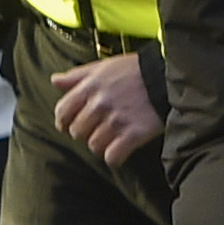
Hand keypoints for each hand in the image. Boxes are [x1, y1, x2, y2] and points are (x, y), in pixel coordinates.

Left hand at [53, 54, 164, 168]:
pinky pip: (112, 157)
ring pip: (94, 146)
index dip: (63, 122)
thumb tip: (55, 80)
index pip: (62, 112)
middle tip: (96, 129)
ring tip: (110, 138)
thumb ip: (77, 75)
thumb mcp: (103, 66)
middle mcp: (100, 104)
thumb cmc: (135, 71)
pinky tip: (120, 150)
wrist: (168, 77)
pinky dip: (114, 157)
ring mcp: (116, 120)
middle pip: (77, 132)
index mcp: (90, 87)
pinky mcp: (134, 134)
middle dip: (84, 133)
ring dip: (100, 145)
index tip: (69, 125)